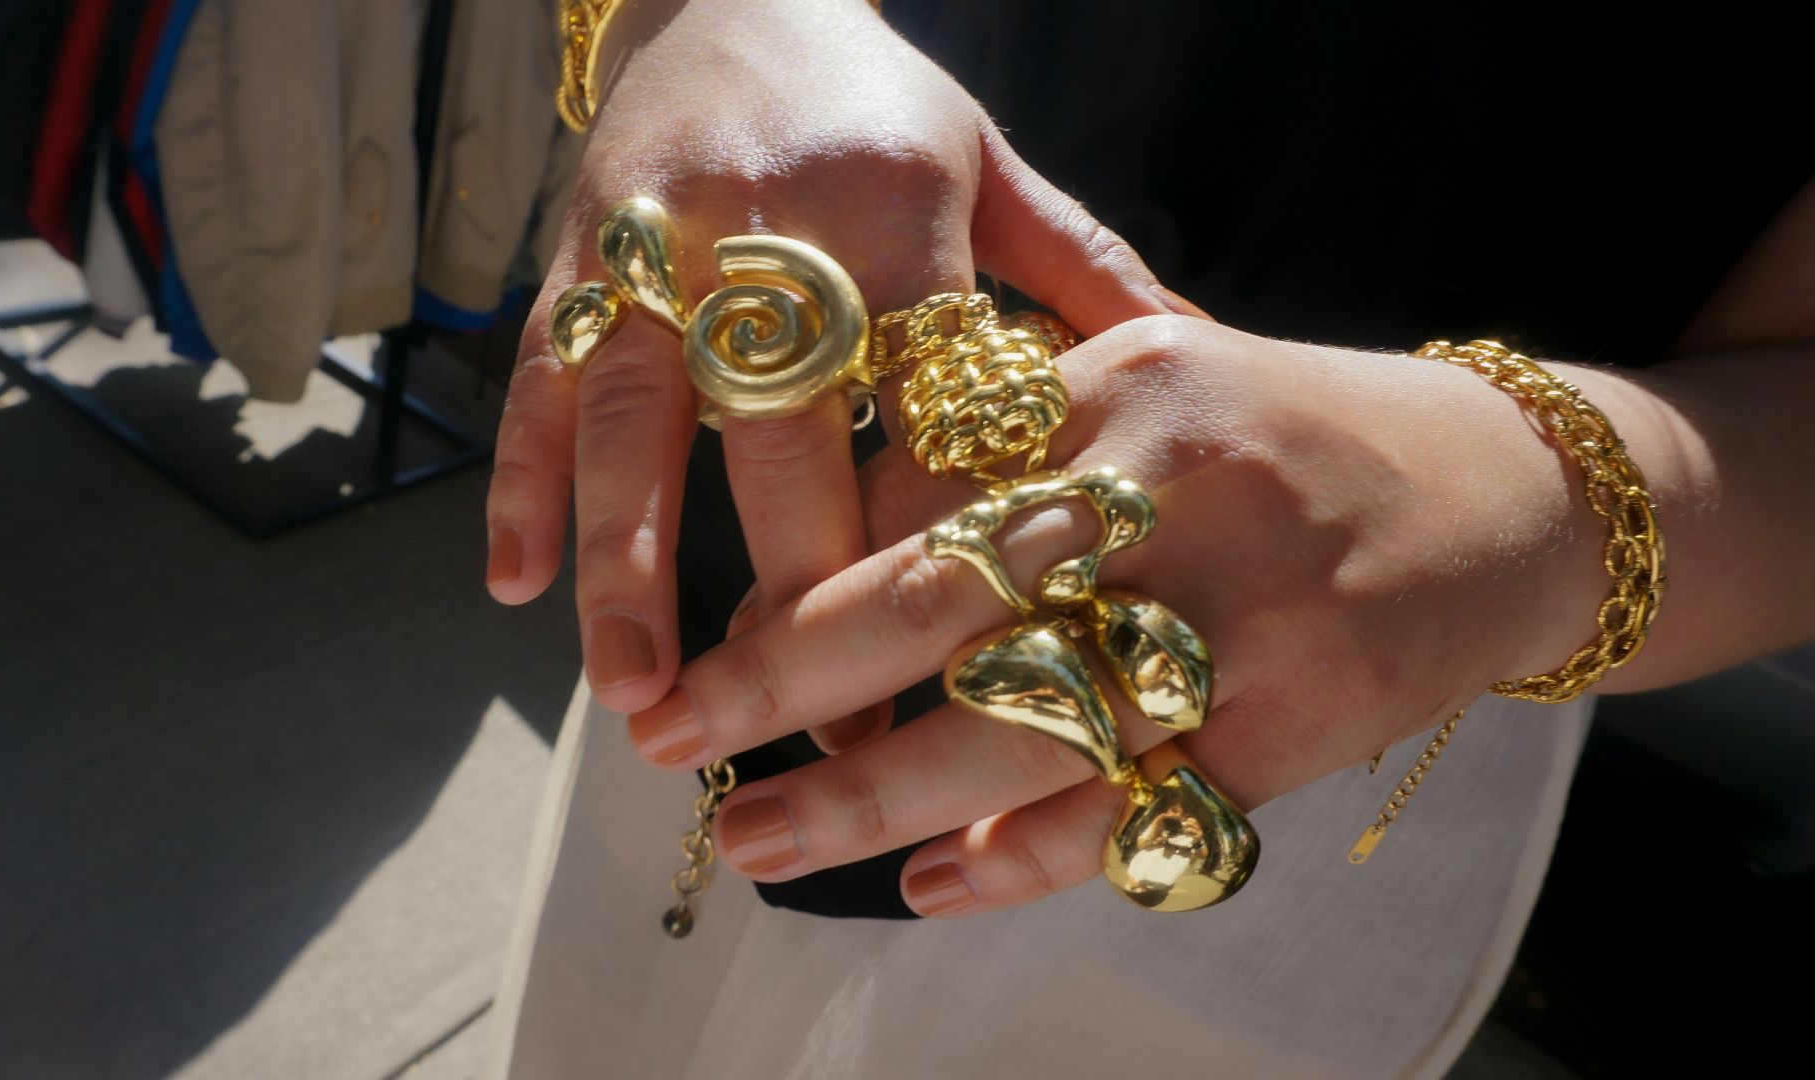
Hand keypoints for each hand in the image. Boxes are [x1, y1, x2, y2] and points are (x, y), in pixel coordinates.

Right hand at [484, 0, 1183, 740]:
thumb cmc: (877, 101)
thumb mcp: (992, 164)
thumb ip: (1085, 266)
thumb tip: (1205, 352)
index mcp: (897, 216)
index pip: (927, 406)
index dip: (945, 541)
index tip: (970, 663)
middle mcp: (770, 234)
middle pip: (781, 435)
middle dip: (800, 596)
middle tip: (822, 741)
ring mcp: (656, 242)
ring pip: (634, 417)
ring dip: (628, 565)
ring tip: (638, 695)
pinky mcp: (573, 248)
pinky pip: (543, 376)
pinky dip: (522, 479)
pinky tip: (514, 584)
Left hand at [626, 315, 1618, 915]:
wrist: (1506, 497)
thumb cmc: (1285, 444)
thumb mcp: (1147, 393)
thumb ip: (1005, 455)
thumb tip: (831, 569)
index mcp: (1118, 383)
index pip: (917, 489)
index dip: (795, 580)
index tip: (707, 649)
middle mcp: (1172, 486)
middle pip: (941, 600)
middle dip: (781, 681)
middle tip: (670, 740)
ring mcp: (1241, 610)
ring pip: (1022, 722)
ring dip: (871, 797)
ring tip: (760, 842)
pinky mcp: (1300, 717)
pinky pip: (1137, 805)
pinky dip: (1025, 856)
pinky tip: (937, 883)